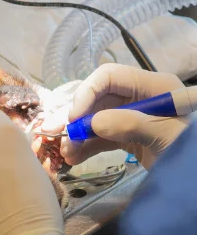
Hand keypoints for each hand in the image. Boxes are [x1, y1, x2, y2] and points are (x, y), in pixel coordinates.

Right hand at [58, 64, 189, 168]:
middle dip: (74, 117)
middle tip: (51, 132)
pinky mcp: (127, 137)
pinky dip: (84, 147)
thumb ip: (130, 124)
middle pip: (96, 99)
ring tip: (64, 152)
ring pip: (93, 120)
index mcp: (152, 86)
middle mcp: (138, 98)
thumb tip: (93, 123)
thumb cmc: (190, 152)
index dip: (86, 93)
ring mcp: (131, 118)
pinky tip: (73, 158)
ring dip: (76, 135)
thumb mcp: (165, 135)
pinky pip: (99, 137)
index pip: (109, 77)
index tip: (72, 118)